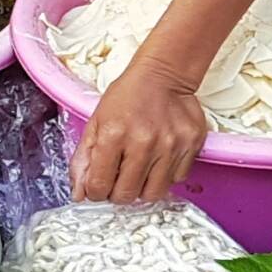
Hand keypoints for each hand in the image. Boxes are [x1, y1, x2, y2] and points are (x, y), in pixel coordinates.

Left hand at [74, 55, 208, 203]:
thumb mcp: (96, 121)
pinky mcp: (192, 146)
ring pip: (153, 193)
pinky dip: (165, 176)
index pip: (99, 185)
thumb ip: (84, 158)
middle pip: (126, 195)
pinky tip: (158, 159)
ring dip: (142, 188)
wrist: (163, 76)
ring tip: (138, 170)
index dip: (95, 192)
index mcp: (114, 134)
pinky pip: (176, 179)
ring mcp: (171, 146)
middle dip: (117, 193)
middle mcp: (144, 142)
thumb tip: (79, 193)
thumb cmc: (128, 97)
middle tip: (117, 179)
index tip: (97, 187)